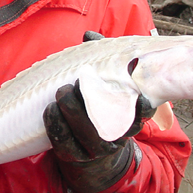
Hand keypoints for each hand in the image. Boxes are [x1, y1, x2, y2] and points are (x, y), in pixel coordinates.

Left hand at [41, 31, 156, 192]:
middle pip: (107, 119)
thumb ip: (103, 59)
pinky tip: (51, 109)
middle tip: (79, 82)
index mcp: (131, 119)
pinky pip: (63, 141)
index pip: (142, 115)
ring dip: (71, 109)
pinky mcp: (74, 156)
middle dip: (92, 98)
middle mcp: (117, 137)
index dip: (141, 107)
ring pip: (85, 131)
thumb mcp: (108, 86)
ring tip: (62, 92)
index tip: (136, 95)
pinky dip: (55, 123)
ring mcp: (95, 149)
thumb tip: (88, 36)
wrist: (93, 156)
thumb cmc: (100, 108)